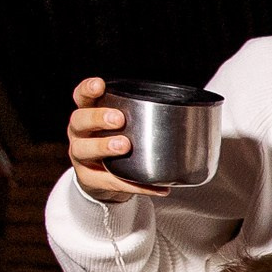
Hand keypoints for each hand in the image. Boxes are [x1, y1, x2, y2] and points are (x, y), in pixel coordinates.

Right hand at [66, 76, 168, 200]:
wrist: (105, 180)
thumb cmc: (119, 144)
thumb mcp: (126, 128)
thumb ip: (144, 118)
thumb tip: (192, 113)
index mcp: (89, 116)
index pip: (81, 98)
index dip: (88, 90)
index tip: (100, 85)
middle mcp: (79, 134)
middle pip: (79, 121)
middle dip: (98, 117)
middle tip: (119, 119)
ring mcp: (81, 156)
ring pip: (84, 150)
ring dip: (104, 146)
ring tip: (124, 146)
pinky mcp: (89, 180)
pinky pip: (111, 182)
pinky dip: (136, 185)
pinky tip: (158, 187)